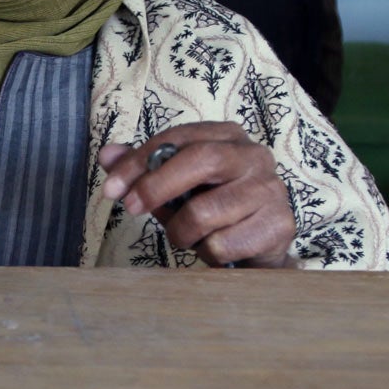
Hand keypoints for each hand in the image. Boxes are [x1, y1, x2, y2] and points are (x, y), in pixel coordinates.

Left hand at [98, 122, 295, 267]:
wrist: (259, 247)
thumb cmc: (211, 207)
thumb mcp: (174, 184)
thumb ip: (142, 168)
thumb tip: (107, 155)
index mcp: (226, 136)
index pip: (177, 138)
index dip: (139, 161)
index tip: (112, 188)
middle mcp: (254, 156)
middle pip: (202, 160)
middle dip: (158, 187)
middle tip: (132, 208)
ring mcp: (271, 190)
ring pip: (206, 212)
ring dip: (183, 232)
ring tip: (187, 235)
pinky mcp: (280, 225)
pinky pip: (223, 244)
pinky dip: (207, 252)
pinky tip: (216, 248)